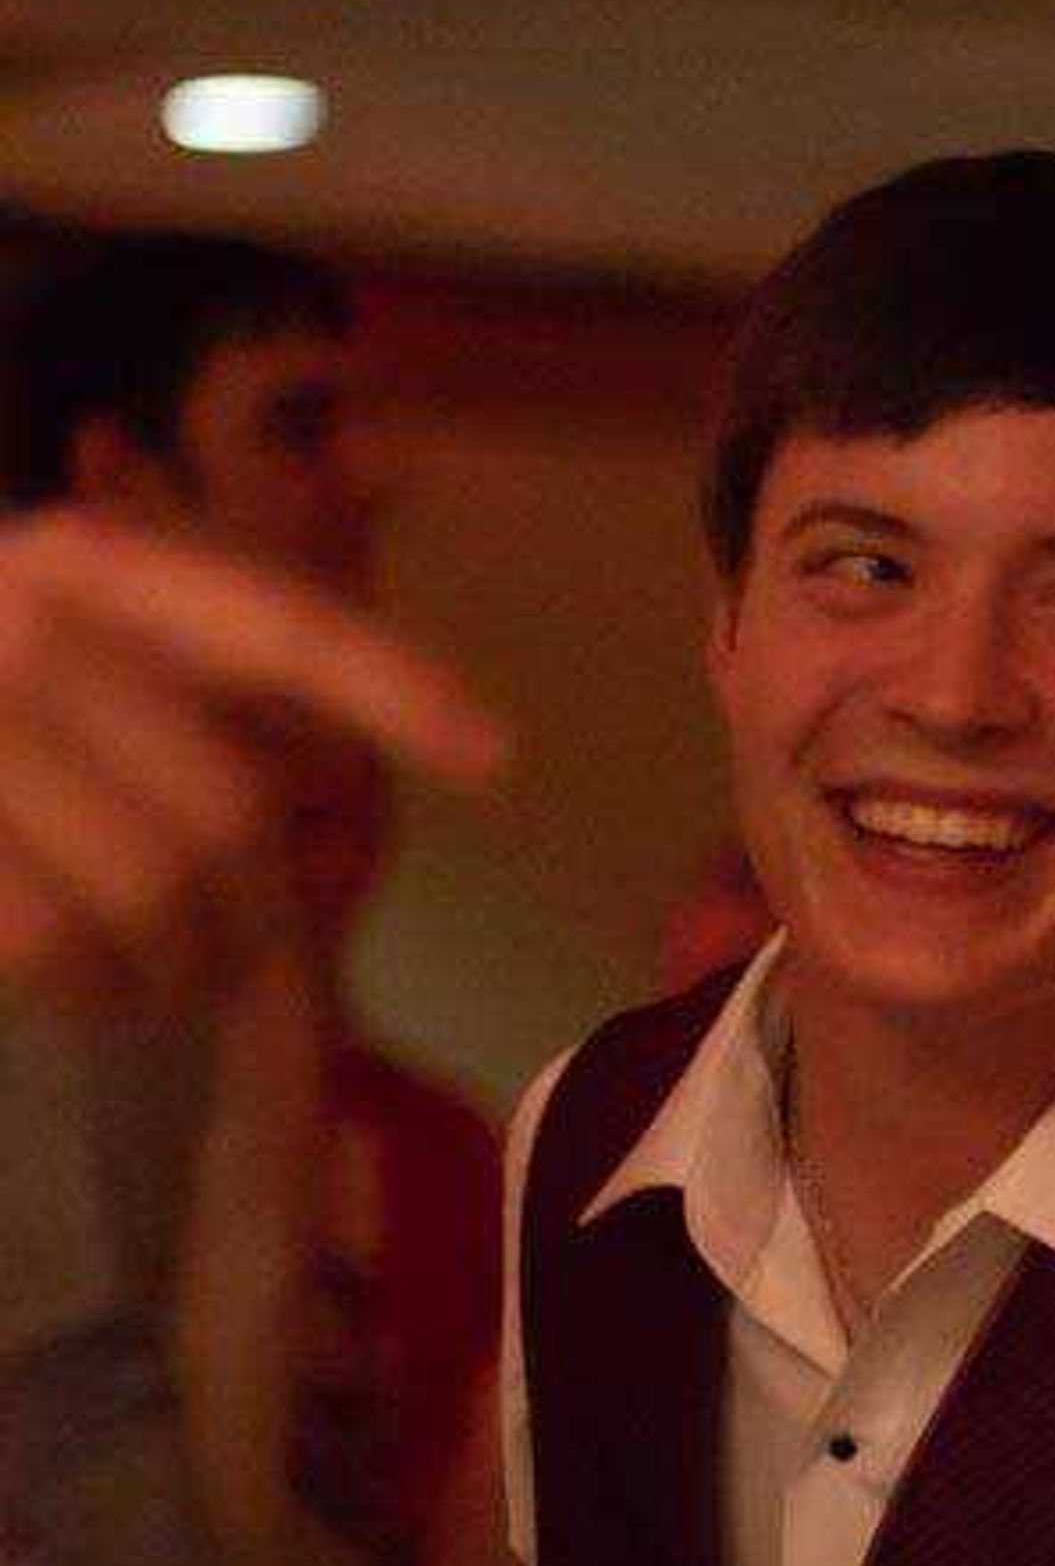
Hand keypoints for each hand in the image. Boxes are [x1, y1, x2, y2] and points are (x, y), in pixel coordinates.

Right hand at [0, 509, 498, 1009]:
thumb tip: (327, 786)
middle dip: (257, 912)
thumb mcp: (55, 660)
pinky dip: (97, 992)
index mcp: (75, 566)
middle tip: (233, 960)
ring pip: (159, 888)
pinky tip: (91, 999)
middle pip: (230, 811)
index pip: (271, 623)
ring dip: (183, 966)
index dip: (390, 685)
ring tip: (158, 985)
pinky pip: (61, 942)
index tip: (495, 755)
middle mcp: (14, 620)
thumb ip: (178, 700)